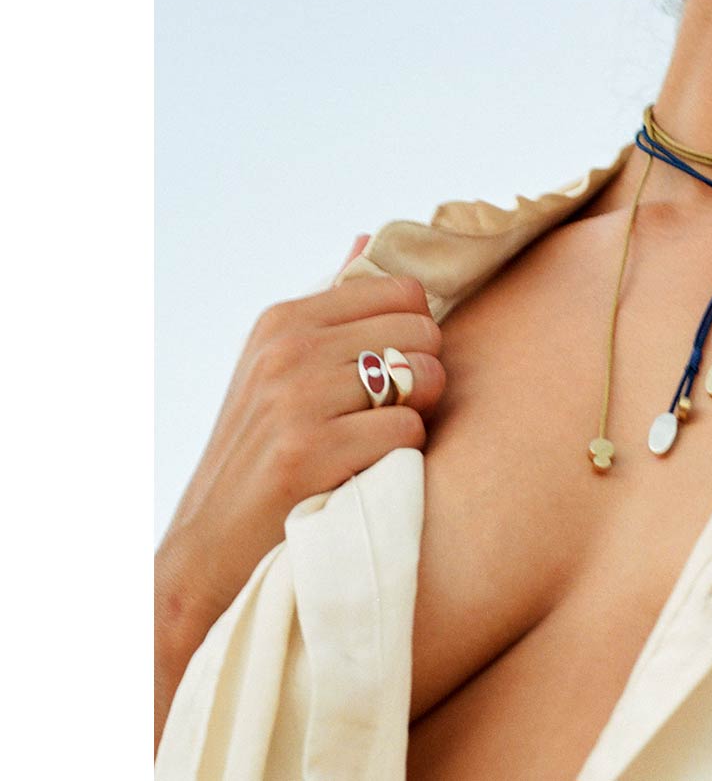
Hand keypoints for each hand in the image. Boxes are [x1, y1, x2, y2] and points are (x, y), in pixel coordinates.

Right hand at [157, 235, 449, 639]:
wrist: (210, 550)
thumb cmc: (262, 455)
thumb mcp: (280, 368)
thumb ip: (332, 306)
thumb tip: (369, 238)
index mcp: (284, 320)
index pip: (404, 290)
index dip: (415, 334)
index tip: (390, 373)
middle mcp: (286, 348)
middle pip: (424, 330)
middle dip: (423, 375)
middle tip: (387, 414)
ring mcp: (293, 398)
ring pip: (423, 377)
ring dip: (415, 416)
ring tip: (374, 441)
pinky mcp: (307, 451)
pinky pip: (408, 431)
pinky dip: (402, 458)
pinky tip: (365, 471)